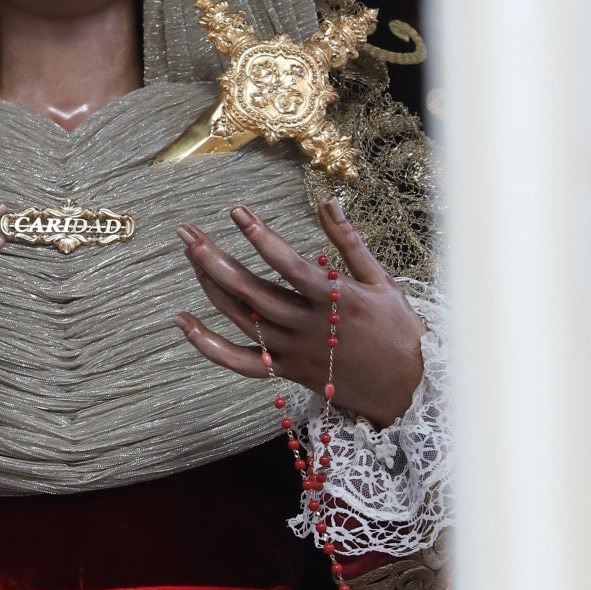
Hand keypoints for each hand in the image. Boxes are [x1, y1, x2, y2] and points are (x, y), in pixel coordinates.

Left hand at [174, 198, 424, 425]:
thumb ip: (348, 240)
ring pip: (241, 319)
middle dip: (214, 258)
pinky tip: (183, 322)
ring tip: (190, 254)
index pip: (288, 264)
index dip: (260, 236)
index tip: (236, 211)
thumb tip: (326, 200)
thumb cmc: (397, 329)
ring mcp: (292, 352)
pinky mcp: (285, 372)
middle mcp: (307, 327)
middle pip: (251, 291)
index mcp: (334, 300)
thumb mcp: (381, 279)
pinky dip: (207, 345)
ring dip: (210, 286)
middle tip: (187, 232)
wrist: (407, 389)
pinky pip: (238, 362)